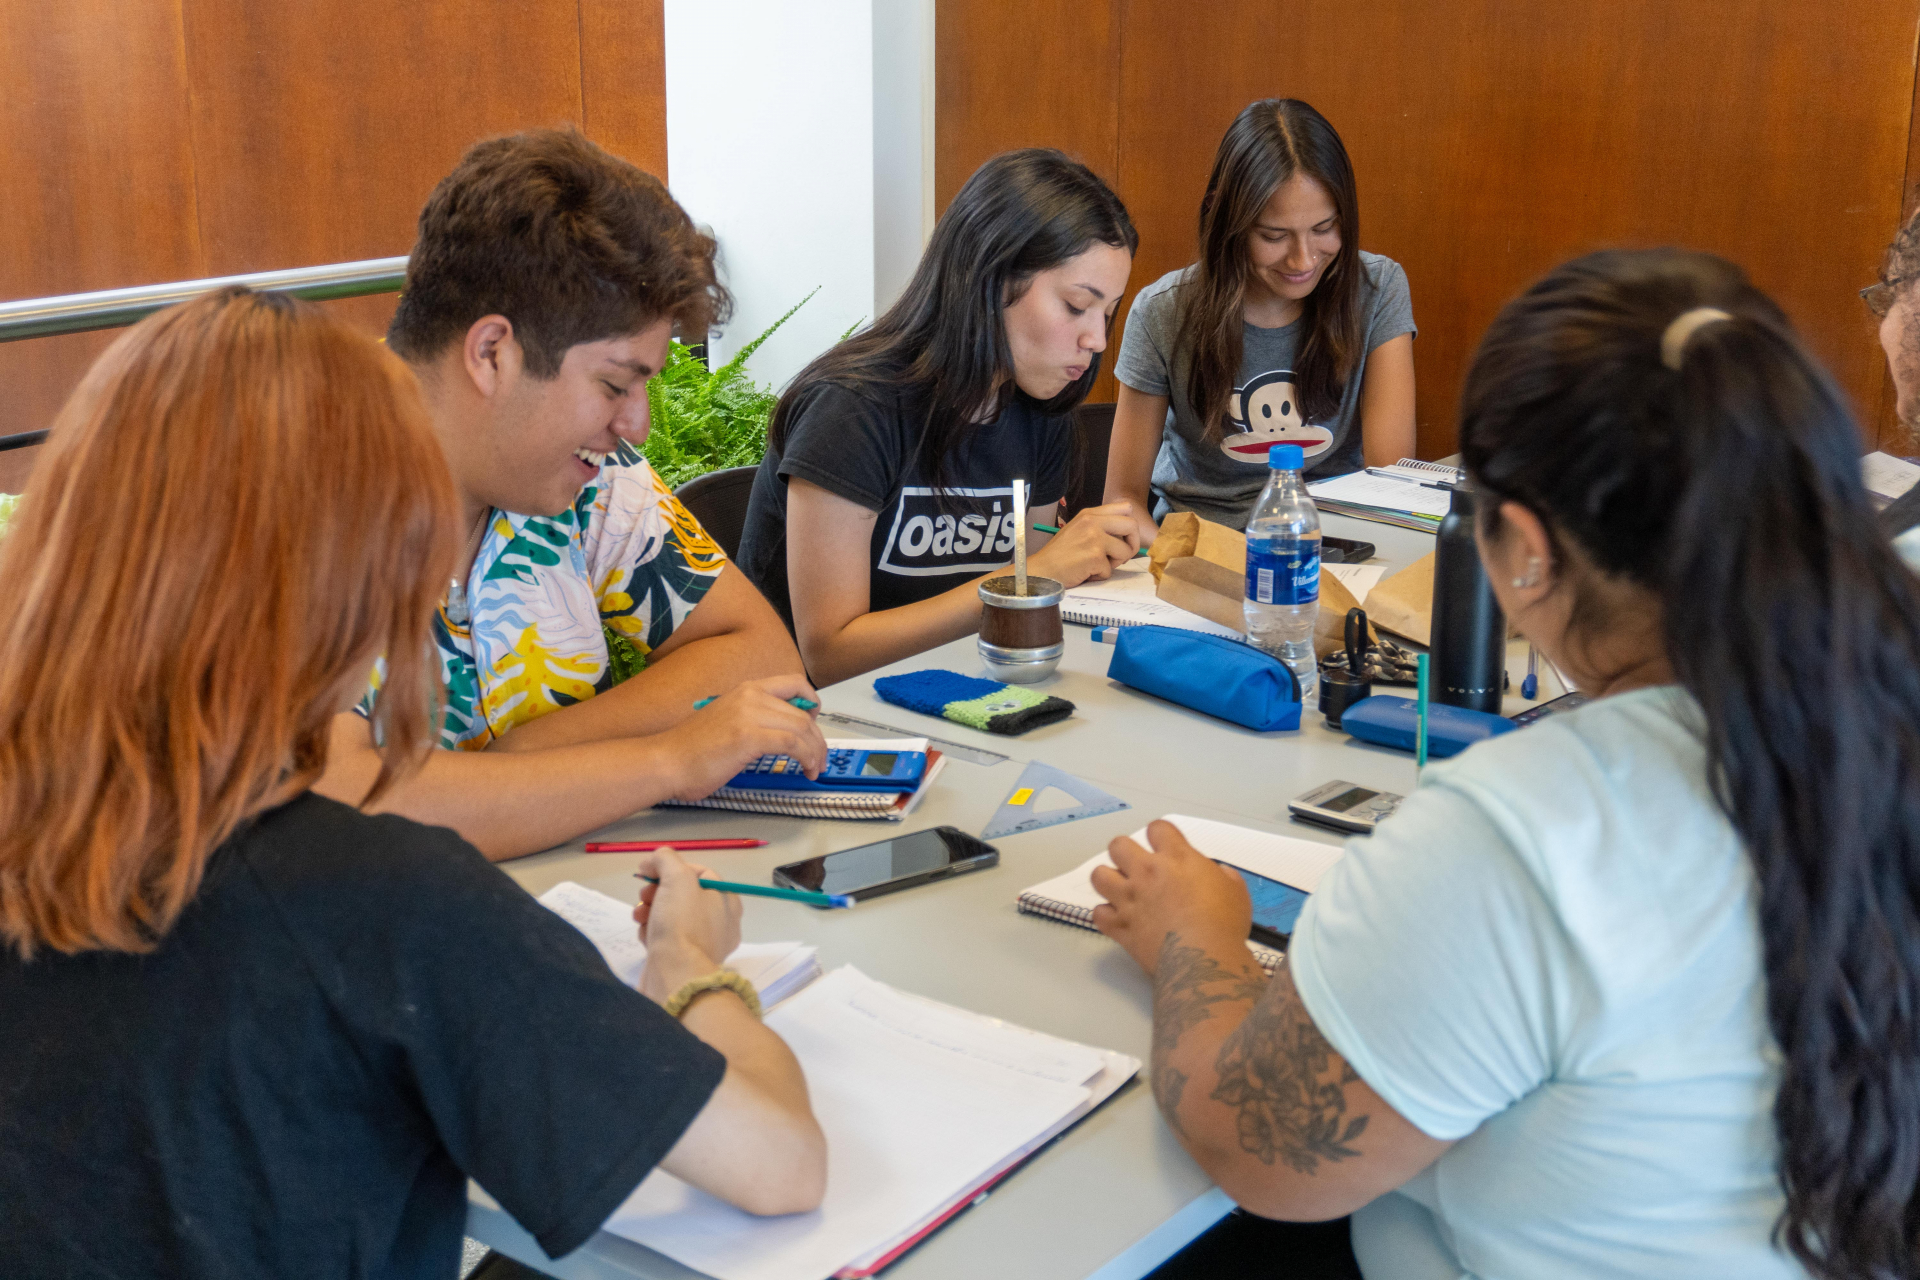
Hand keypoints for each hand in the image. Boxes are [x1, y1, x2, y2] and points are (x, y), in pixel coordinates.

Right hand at [633, 849, 743, 1001]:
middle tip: (644, 896)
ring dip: (650, 911)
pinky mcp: (684, 961)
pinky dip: (652, 933)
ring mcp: (702, 943)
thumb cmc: (681, 923)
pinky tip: (645, 936)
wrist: (675, 975)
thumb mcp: (676, 877)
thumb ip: (665, 859)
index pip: (700, 873)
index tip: (651, 872)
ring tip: (639, 916)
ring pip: (671, 916)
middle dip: (657, 891)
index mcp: (727, 901)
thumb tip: (652, 861)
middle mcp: (720, 922)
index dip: (673, 868)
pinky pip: (666, 938)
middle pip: (683, 895)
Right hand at [659, 675, 826, 800]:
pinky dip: (806, 757)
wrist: (666, 761)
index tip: (815, 722)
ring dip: (816, 750)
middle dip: (817, 737)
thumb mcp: (728, 721)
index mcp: (745, 689)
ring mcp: (749, 714)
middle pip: (802, 711)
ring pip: (802, 727)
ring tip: (814, 768)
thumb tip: (782, 730)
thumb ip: (754, 719)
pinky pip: (792, 743)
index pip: (794, 682)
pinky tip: (805, 769)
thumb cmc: (691, 750)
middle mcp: (750, 695)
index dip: (812, 701)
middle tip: (820, 757)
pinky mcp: (748, 736)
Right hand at [1029, 501, 1139, 587]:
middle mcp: (1092, 522)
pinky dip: (1099, 576)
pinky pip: (1110, 571)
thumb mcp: (1078, 530)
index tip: (1122, 539)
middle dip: (1132, 544)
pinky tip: (1085, 573)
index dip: (1129, 526)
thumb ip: (1099, 526)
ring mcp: (1094, 538)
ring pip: (1126, 551)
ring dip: (1115, 563)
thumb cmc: (1059, 555)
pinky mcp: (1094, 556)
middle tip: (1120, 556)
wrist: (1041, 571)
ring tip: (1096, 566)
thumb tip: (1126, 535)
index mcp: (1089, 514)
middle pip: (1132, 526)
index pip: (1125, 508)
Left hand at [1090, 820, 1252, 973]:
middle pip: (1118, 845)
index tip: (1163, 843)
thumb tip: (1220, 875)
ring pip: (1099, 875)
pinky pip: (1099, 914)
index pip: (1157, 828)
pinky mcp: (1120, 926)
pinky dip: (1106, 915)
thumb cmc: (1221, 926)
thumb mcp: (1235, 891)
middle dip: (1125, 852)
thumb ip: (1223, 876)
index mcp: (1177, 858)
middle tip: (1136, 864)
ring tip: (1121, 888)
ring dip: (1108, 879)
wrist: (1204, 959)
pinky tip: (1118, 918)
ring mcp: (1130, 899)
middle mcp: (1148, 873)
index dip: (1159, 834)